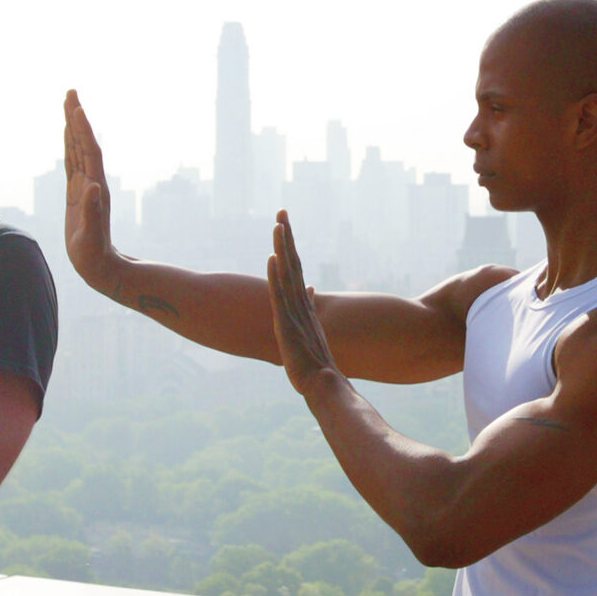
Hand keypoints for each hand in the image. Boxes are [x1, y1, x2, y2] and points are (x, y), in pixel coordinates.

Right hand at [62, 90, 122, 293]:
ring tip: (68, 104)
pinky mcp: (77, 193)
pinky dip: (68, 145)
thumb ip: (93, 213)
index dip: (82, 129)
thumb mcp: (91, 237)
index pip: (88, 151)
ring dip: (72, 127)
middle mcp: (92, 181)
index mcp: (94, 187)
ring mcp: (85, 186)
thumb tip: (93, 188)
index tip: (76, 107)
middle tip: (71, 91)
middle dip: (76, 117)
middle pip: (83, 142)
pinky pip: (72, 162)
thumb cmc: (94, 256)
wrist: (100, 267)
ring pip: (77, 149)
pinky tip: (65, 135)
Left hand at [267, 211, 341, 396]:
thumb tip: (310, 288)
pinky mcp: (287, 324)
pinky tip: (273, 259)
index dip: (289, 245)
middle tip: (281, 212)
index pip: (295, 267)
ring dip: (283, 248)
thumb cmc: (314, 361)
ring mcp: (294, 312)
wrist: (323, 383)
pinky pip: (281, 296)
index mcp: (303, 303)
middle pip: (293, 262)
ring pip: (287, 273)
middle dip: (286, 236)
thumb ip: (308, 307)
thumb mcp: (308, 329)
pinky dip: (277, 276)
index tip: (284, 226)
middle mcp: (301, 303)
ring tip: (278, 225)